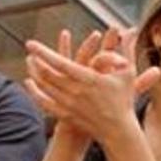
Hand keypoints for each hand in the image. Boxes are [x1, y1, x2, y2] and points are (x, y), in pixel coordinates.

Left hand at [24, 28, 159, 144]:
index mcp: (89, 80)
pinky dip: (34, 92)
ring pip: (44, 86)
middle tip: (30, 50)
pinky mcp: (65, 115)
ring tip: (30, 62)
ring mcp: (68, 105)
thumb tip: (130, 30)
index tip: (31, 44)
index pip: (60, 63)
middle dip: (36, 61)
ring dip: (34, 73)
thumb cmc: (124, 100)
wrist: (118, 131)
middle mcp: (76, 92)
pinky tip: (30, 83)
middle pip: (47, 74)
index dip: (43, 52)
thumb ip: (126, 49)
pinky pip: (43, 102)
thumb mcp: (127, 72)